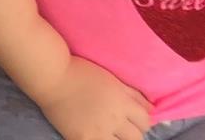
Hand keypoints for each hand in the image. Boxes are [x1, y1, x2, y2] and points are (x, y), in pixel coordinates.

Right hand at [32, 57, 150, 139]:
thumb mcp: (111, 79)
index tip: (134, 118)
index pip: (145, 121)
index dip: (142, 121)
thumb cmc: (81, 72)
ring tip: (110, 133)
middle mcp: (113, 119)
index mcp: (121, 102)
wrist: (51, 77)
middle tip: (123, 127)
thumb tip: (153, 109)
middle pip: (137, 137)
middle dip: (133, 133)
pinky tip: (97, 135)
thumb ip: (134, 94)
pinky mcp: (82, 139)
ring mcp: (98, 131)